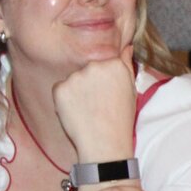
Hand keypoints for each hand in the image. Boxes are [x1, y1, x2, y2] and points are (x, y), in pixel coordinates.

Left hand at [53, 46, 136, 160]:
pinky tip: (77, 112)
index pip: (105, 62)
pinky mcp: (60, 88)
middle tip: (98, 104)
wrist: (104, 143)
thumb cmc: (121, 119)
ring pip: (73, 79)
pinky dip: (65, 100)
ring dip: (77, 91)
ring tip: (88, 110)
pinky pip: (60, 89)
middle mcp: (94, 66)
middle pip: (88, 69)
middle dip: (90, 83)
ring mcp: (75, 77)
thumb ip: (126, 65)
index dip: (105, 79)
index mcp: (114, 64)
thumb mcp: (131, 90)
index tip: (108, 94)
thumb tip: (126, 46)